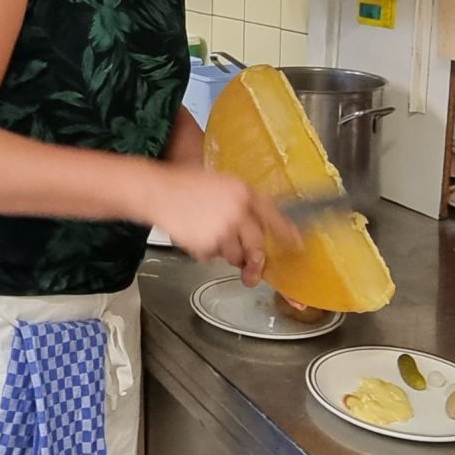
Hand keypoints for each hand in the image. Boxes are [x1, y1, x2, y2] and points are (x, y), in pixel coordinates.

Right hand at [144, 167, 298, 286]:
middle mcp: (238, 210)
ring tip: (206, 233)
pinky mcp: (207, 244)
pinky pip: (212, 257)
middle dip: (254, 261)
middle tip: (251, 270)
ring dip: (224, 252)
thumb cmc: (184, 185)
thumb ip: (240, 203)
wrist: (157, 191)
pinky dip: (204, 251)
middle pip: (257, 246)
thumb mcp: (220, 184)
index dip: (286, 232)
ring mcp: (223, 229)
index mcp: (243, 192)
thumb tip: (256, 228)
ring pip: (234, 255)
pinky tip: (193, 234)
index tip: (297, 245)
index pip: (272, 214)